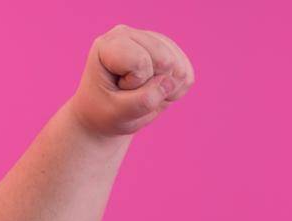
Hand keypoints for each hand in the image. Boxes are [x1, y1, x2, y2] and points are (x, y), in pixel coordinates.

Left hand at [67, 25, 194, 137]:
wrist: (105, 114)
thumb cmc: (105, 112)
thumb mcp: (118, 113)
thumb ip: (143, 100)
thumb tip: (171, 82)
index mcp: (109, 44)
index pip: (140, 61)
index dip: (133, 84)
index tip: (116, 89)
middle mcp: (130, 34)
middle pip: (165, 60)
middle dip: (152, 86)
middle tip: (131, 93)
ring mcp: (150, 40)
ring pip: (179, 67)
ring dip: (165, 90)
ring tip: (142, 93)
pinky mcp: (168, 51)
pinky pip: (187, 74)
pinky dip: (176, 90)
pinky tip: (156, 90)